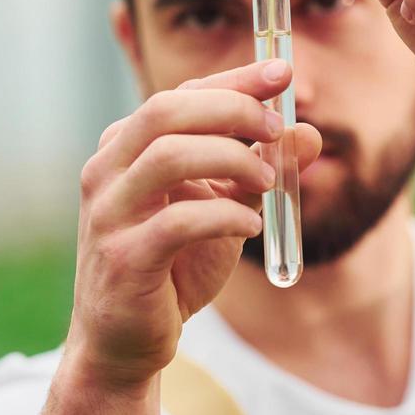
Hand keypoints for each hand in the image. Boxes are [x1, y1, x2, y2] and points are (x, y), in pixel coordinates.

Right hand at [66, 59, 321, 391]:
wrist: (126, 343)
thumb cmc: (173, 267)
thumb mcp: (225, 208)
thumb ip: (259, 168)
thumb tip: (308, 132)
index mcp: (125, 147)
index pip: (181, 94)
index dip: (235, 80)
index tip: (283, 72)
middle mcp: (107, 171)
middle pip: (166, 110)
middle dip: (231, 109)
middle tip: (275, 128)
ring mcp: (109, 214)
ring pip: (169, 156)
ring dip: (231, 160)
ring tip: (268, 181)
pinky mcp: (124, 258)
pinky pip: (179, 221)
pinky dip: (225, 215)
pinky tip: (251, 225)